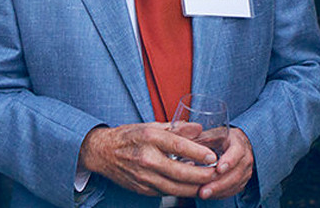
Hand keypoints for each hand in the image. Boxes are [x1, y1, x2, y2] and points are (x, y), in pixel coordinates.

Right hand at [78, 123, 217, 197]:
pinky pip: (166, 193)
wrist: (102, 152)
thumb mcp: (151, 126)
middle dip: (202, 175)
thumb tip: (199, 128)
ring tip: (209, 183)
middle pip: (180, 172)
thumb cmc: (128, 137)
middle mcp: (146, 158)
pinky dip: (181, 192)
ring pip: (175, 188)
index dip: (198, 153)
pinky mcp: (142, 188)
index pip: (178, 146)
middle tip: (217, 173)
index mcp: (149, 137)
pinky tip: (191, 188)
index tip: (213, 157)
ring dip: (195, 187)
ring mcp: (143, 176)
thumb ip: (176, 128)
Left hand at [197, 127, 253, 199]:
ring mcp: (245, 172)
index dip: (229, 161)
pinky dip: (220, 193)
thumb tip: (183, 140)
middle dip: (219, 183)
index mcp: (238, 143)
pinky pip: (232, 190)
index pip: (237, 152)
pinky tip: (208, 194)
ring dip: (218, 191)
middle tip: (204, 190)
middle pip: (235, 173)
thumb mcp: (213, 134)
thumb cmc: (222, 139)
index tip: (218, 169)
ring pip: (234, 184)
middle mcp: (245, 158)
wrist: (237, 145)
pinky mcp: (242, 182)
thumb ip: (201, 138)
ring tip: (203, 194)